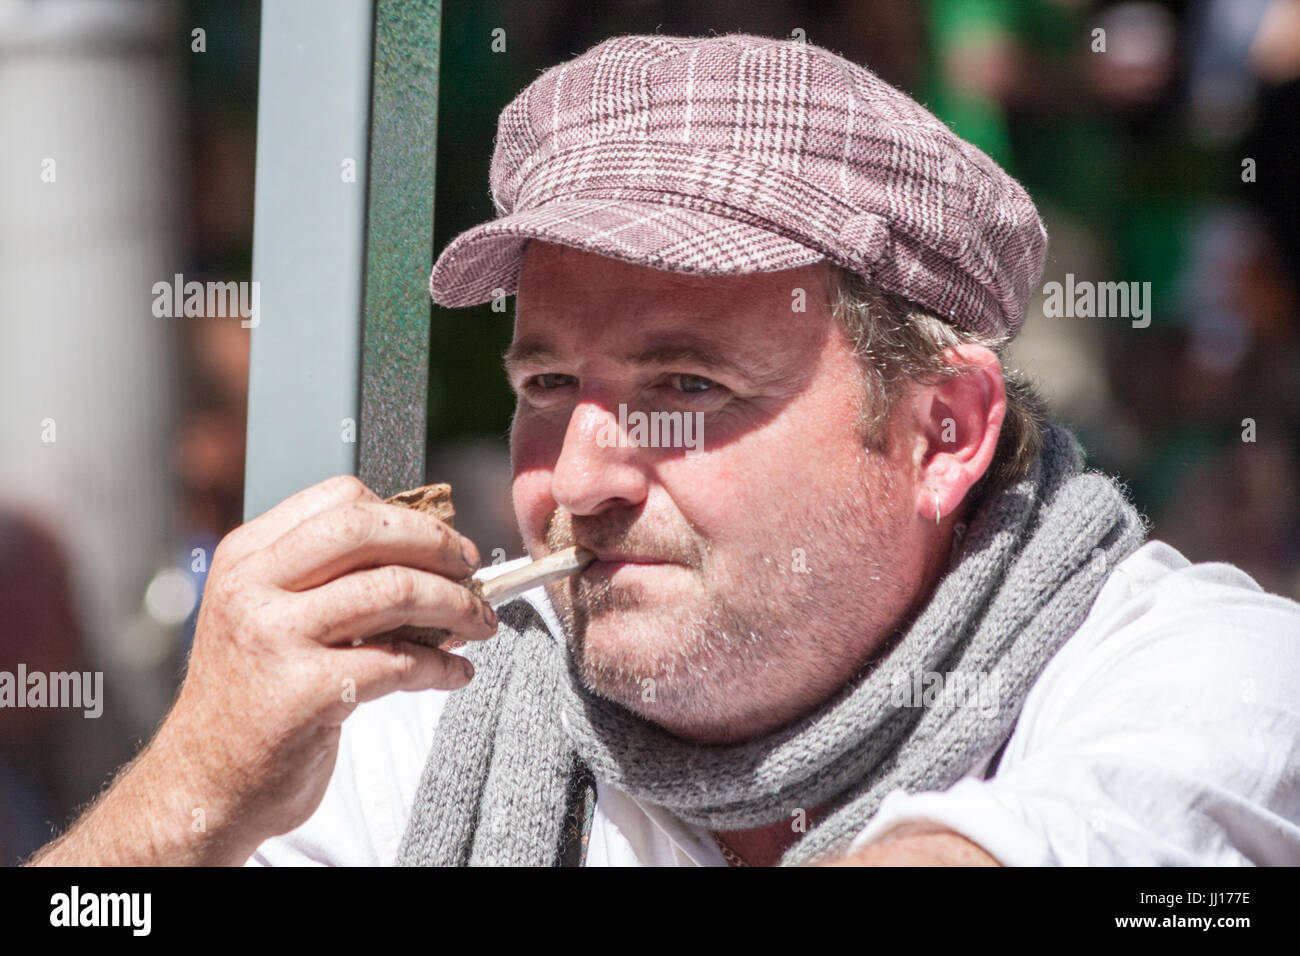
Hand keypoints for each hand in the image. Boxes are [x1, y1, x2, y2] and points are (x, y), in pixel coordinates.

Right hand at [29, 475, 496, 865]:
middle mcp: (253, 587)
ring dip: (456, 606)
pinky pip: (400, 662)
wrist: (204, 785)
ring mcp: (275, 638)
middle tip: (473, 572)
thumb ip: (332, 580)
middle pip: (369, 531)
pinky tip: (456, 673)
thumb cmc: (254, 696)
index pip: (340, 499)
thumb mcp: (271, 616)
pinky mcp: (302, 693)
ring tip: (480, 624)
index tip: (443, 542)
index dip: (406, 515)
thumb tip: (434, 558)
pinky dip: (443, 666)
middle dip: (439, 546)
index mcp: (247, 557)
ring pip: (395, 591)